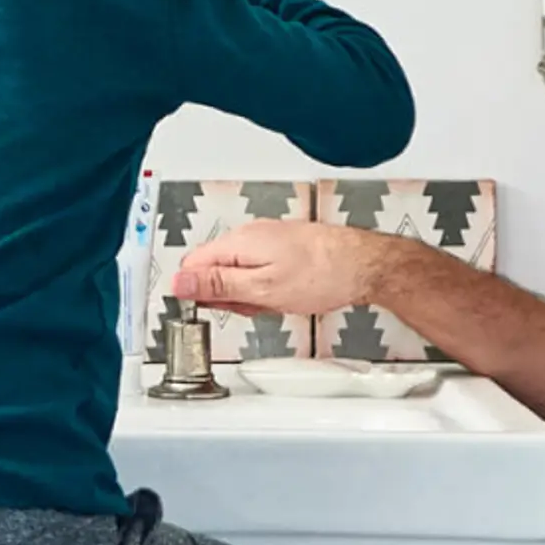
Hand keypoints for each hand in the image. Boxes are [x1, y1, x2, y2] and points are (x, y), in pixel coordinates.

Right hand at [171, 220, 381, 317]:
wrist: (364, 266)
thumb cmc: (323, 274)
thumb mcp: (262, 289)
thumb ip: (217, 286)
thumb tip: (180, 283)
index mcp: (238, 243)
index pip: (192, 265)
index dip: (197, 291)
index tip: (214, 307)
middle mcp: (249, 237)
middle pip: (214, 271)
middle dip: (228, 296)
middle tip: (254, 305)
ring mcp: (266, 242)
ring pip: (238, 275)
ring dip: (250, 296)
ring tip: (275, 300)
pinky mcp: (282, 250)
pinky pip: (259, 273)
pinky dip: (267, 290)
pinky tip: (285, 296)